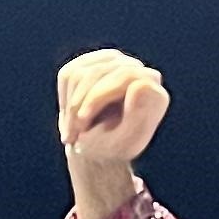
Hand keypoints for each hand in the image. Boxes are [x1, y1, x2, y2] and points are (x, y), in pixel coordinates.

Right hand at [54, 49, 171, 218]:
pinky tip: (70, 116)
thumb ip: (140, 114)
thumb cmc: (113, 152)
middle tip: (72, 136)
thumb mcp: (126, 142)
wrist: (95, 153)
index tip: (85, 127)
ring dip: (72, 104)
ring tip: (72, 130)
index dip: (101, 98)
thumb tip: (143, 80)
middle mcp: (136, 72)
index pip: (129, 76)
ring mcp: (113, 65)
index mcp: (152, 91)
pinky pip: (72, 73)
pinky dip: (66, 97)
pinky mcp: (91, 65)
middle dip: (83, 104)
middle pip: (106, 72)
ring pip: (86, 71)